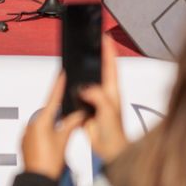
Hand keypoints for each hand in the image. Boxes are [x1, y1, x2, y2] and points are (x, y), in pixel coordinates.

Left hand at [21, 73, 86, 178]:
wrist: (37, 180)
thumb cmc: (50, 162)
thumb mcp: (64, 140)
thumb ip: (72, 124)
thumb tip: (80, 114)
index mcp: (41, 120)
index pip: (52, 98)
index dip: (58, 85)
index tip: (61, 73)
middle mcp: (31, 124)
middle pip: (49, 114)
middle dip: (60, 115)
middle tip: (72, 116)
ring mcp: (26, 134)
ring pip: (44, 125)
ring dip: (54, 127)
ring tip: (62, 139)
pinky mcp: (25, 143)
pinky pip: (37, 134)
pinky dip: (47, 135)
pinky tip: (53, 145)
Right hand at [79, 36, 128, 160]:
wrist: (109, 150)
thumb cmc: (114, 133)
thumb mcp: (108, 110)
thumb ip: (97, 96)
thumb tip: (85, 87)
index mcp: (113, 90)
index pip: (111, 64)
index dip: (108, 49)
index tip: (104, 35)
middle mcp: (106, 92)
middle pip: (100, 68)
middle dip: (97, 53)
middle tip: (91, 40)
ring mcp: (97, 100)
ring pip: (90, 79)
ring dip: (85, 68)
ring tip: (80, 56)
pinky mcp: (88, 107)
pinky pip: (80, 92)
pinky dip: (76, 84)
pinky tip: (71, 80)